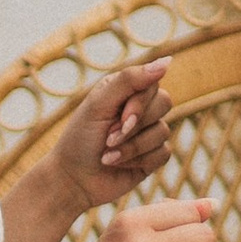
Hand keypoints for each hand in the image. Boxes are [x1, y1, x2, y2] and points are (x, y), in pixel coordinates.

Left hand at [40, 60, 173, 213]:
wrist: (73, 180)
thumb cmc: (80, 139)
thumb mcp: (99, 104)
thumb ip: (130, 80)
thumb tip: (167, 62)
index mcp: (126, 90)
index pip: (152, 83)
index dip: (138, 103)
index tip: (117, 119)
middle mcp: (140, 107)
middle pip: (164, 103)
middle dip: (133, 126)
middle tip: (108, 139)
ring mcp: (149, 132)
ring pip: (163, 131)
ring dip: (131, 147)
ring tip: (108, 155)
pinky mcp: (153, 156)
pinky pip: (163, 153)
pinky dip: (138, 160)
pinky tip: (119, 165)